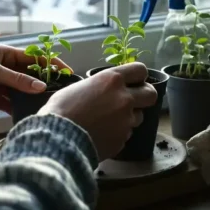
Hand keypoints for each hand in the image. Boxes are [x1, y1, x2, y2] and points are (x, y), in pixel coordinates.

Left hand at [0, 44, 68, 112]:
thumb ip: (16, 80)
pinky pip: (11, 104)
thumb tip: (41, 87)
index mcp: (5, 54)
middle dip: (45, 82)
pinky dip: (20, 108)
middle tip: (62, 92)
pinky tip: (30, 114)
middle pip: (31, 75)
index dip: (51, 63)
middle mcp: (5, 68)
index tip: (67, 72)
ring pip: (22, 91)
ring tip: (49, 105)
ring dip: (33, 97)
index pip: (34, 57)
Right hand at [38, 63, 156, 160]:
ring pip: (139, 117)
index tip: (134, 81)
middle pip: (151, 94)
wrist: (58, 139)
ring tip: (109, 122)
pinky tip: (102, 135)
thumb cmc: (61, 110)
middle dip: (144, 97)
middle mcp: (124, 98)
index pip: (140, 70)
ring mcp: (126, 121)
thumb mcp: (79, 88)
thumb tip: (102, 91)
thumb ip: (98, 87)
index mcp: (112, 80)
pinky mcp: (123, 139)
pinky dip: (117, 134)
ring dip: (129, 118)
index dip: (139, 76)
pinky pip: (126, 134)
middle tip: (134, 101)